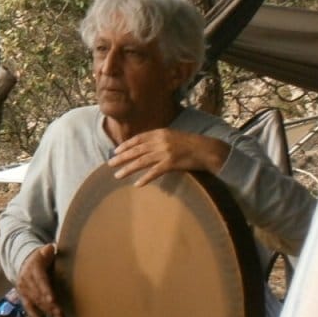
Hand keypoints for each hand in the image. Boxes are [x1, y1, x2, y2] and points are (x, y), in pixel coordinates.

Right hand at [17, 244, 59, 316]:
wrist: (24, 261)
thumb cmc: (41, 257)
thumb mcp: (45, 251)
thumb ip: (48, 251)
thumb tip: (50, 248)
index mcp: (33, 267)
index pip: (40, 280)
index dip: (46, 290)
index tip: (52, 299)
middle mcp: (26, 278)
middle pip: (38, 293)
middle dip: (50, 305)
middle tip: (61, 314)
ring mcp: (23, 288)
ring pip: (35, 301)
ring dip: (46, 311)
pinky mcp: (22, 295)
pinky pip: (27, 306)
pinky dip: (33, 314)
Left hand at [109, 129, 228, 186]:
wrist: (208, 149)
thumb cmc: (191, 144)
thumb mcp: (173, 136)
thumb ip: (159, 139)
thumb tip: (144, 147)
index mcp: (160, 132)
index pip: (138, 138)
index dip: (126, 145)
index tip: (116, 151)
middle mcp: (161, 141)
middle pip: (136, 150)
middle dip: (121, 157)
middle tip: (109, 164)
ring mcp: (166, 152)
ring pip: (142, 161)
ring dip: (128, 168)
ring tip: (117, 175)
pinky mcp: (172, 163)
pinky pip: (155, 172)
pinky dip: (145, 178)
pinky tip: (137, 184)